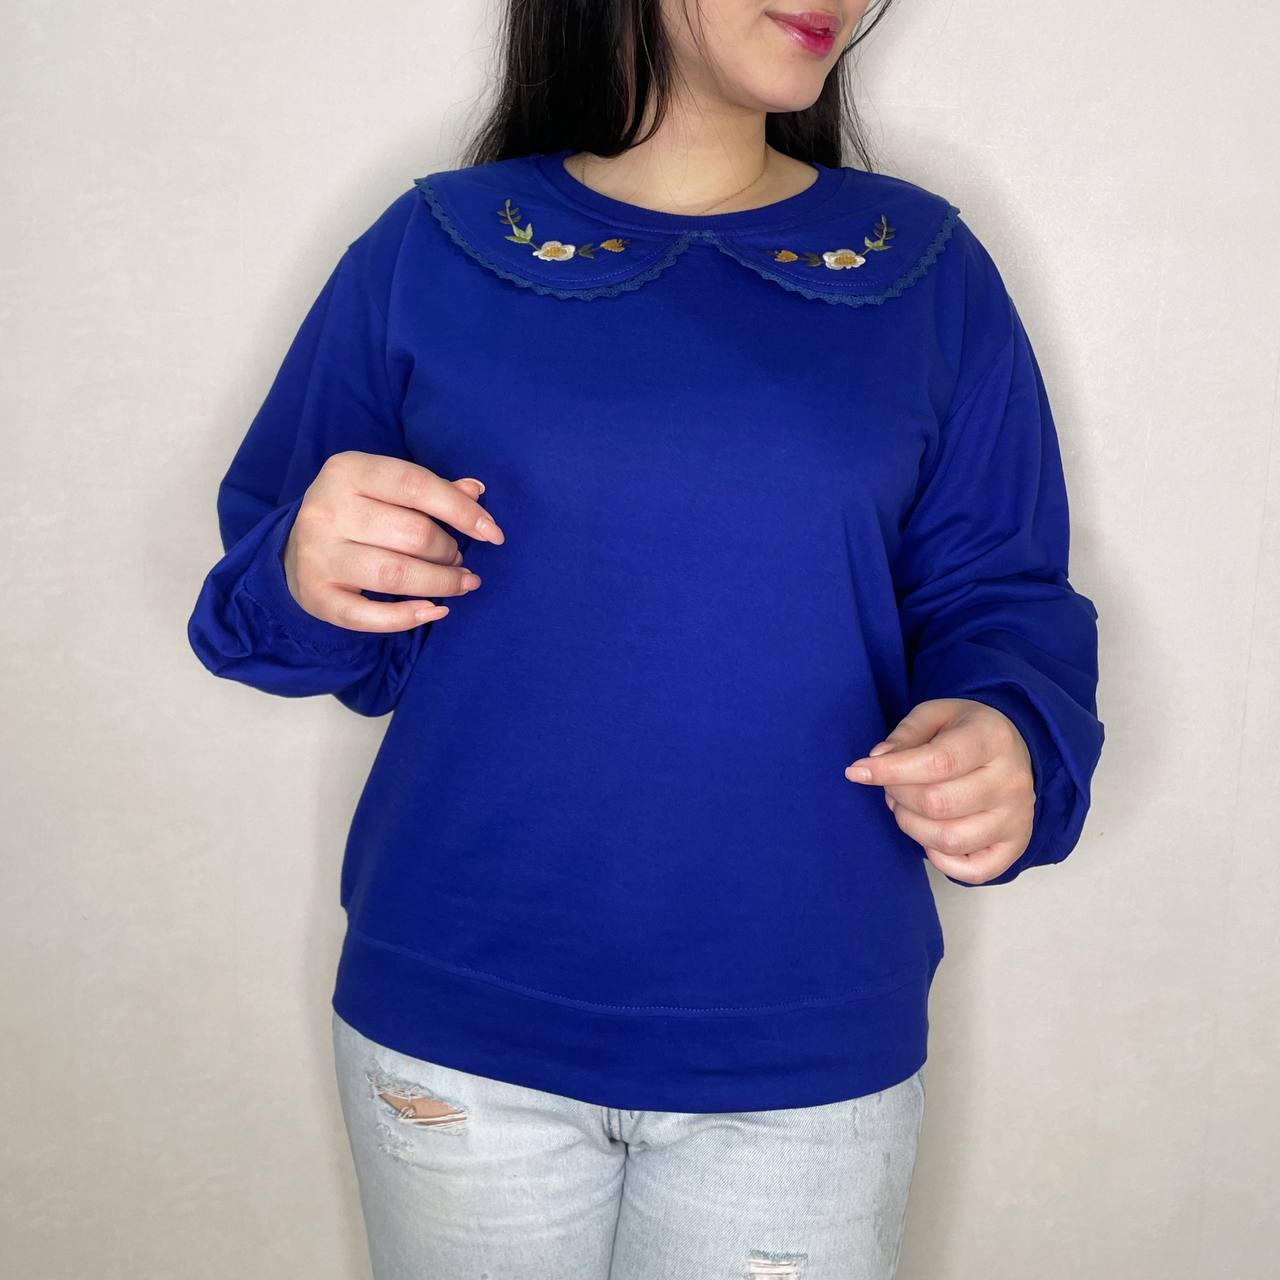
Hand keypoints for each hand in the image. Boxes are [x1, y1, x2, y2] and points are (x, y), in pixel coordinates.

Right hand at [283, 451, 505, 632]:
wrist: (294, 548)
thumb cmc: (356, 512)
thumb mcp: (385, 487)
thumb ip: (430, 489)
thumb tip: (476, 491)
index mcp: (348, 470)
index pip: (417, 486)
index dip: (463, 512)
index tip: (494, 535)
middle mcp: (326, 509)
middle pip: (413, 534)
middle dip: (449, 551)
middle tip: (458, 559)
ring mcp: (317, 555)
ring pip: (396, 575)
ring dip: (440, 583)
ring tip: (459, 583)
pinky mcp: (315, 596)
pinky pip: (369, 616)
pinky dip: (408, 617)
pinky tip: (435, 611)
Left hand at [844, 698, 1034, 884]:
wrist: (1011, 747)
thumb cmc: (965, 731)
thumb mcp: (935, 714)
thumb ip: (905, 734)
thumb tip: (878, 759)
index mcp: (992, 739)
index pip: (938, 762)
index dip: (890, 771)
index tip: (856, 771)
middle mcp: (1012, 781)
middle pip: (938, 804)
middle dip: (898, 796)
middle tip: (890, 786)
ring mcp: (1017, 818)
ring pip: (950, 839)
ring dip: (911, 826)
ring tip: (905, 807)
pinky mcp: (1015, 846)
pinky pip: (973, 872)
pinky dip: (940, 860)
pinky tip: (929, 834)